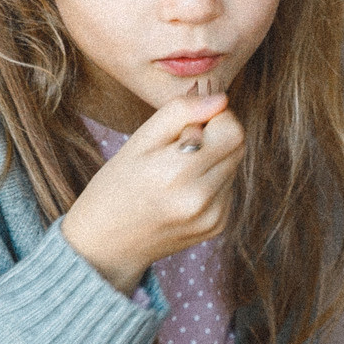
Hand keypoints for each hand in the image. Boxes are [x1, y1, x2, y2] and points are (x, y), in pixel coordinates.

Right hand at [60, 92, 241, 294]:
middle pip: (238, 146)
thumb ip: (180, 112)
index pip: (231, 129)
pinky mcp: (217, 226)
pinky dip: (212, 181)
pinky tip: (182, 190)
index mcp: (177, 172)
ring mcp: (212, 216)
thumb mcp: (138, 141)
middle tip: (180, 146)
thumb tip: (221, 98)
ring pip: (235, 165)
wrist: (105, 245)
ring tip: (177, 171)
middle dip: (216, 136)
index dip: (213, 118)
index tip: (187, 125)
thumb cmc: (116, 186)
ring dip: (214, 159)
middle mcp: (200, 198)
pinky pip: (229, 188)